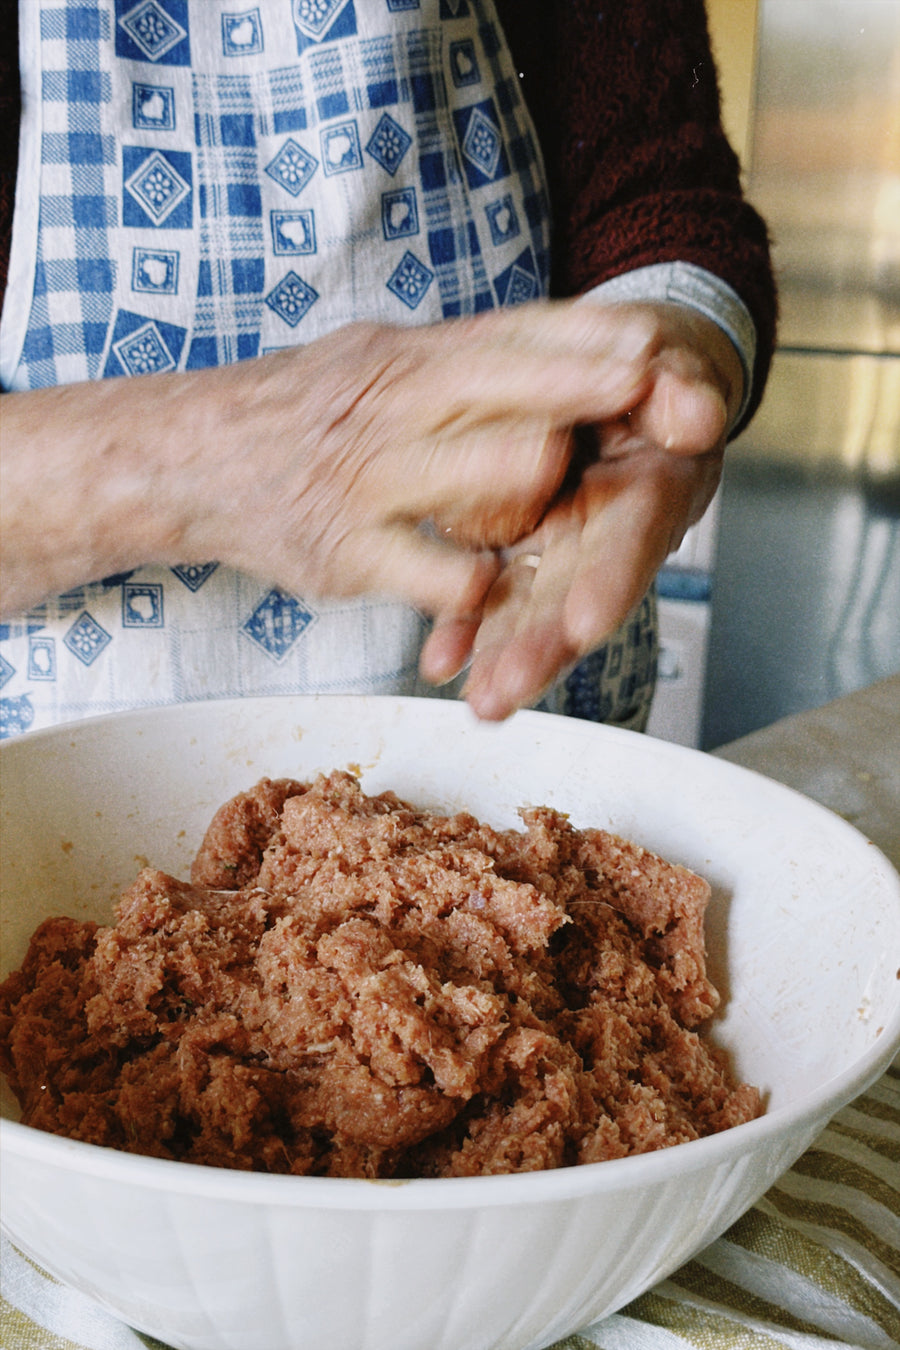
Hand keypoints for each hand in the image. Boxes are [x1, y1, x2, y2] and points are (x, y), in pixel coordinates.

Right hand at [0, 301, 662, 621]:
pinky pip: (414, 569)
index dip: (579, 335)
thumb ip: (454, 361)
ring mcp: (363, 483)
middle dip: (574, 384)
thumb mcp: (372, 363)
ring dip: (513, 468)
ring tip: (563, 464)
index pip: (503, 336)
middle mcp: (385, 410)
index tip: (650, 333)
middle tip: (650, 381)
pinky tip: (494, 588)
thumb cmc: (299, 411)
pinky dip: (459, 582)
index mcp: (402, 359)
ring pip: (453, 472)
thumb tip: (555, 339)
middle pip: (490, 387)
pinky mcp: (342, 554)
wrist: (187, 459)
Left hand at [418, 303, 744, 719]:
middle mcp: (603, 528)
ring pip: (529, 604)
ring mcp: (556, 540)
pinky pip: (486, 585)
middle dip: (543, 647)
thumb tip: (696, 419)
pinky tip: (441, 660)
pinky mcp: (513, 539)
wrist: (617, 367)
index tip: (586, 622)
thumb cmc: (648, 369)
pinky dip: (464, 623)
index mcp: (648, 487)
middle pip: (576, 594)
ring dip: (503, 653)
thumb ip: (683, 388)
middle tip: (506, 690)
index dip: (612, 577)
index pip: (633, 535)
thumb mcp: (671, 365)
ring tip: (481, 700)